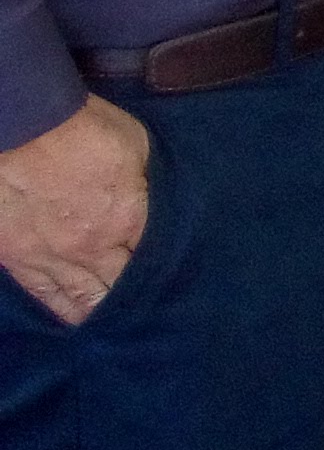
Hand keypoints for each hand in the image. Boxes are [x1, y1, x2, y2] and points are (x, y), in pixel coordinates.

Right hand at [0, 96, 150, 324]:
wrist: (21, 125)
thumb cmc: (83, 126)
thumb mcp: (137, 145)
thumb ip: (149, 181)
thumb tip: (158, 200)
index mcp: (127, 218)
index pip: (156, 257)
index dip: (168, 267)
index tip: (182, 279)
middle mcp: (91, 248)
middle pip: (120, 288)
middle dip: (138, 300)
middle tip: (155, 312)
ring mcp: (50, 258)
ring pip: (82, 301)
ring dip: (101, 312)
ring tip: (118, 324)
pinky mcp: (16, 260)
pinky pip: (44, 296)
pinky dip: (63, 307)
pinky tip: (77, 318)